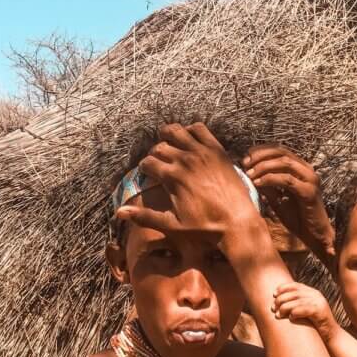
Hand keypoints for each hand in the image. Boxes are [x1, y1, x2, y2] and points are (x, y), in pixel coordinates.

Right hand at [116, 123, 258, 235]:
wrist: (237, 222)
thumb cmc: (205, 227)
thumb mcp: (173, 225)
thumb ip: (146, 216)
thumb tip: (119, 213)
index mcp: (172, 177)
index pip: (148, 163)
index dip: (145, 169)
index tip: (148, 175)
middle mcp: (185, 160)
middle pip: (160, 146)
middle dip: (155, 154)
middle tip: (159, 163)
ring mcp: (202, 152)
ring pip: (176, 131)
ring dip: (168, 135)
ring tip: (168, 144)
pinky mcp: (217, 150)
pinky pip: (199, 129)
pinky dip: (191, 130)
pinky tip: (189, 141)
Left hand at [243, 144, 334, 257]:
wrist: (315, 237)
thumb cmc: (298, 219)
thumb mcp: (278, 200)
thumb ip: (268, 187)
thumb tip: (250, 174)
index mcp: (301, 169)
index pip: (280, 150)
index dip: (262, 151)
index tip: (246, 158)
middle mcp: (307, 170)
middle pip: (281, 152)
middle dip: (261, 156)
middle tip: (245, 163)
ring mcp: (310, 180)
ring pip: (284, 163)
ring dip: (264, 166)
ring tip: (249, 174)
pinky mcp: (309, 192)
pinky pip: (287, 180)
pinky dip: (270, 179)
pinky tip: (258, 183)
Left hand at [272, 282, 338, 341]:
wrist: (332, 336)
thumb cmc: (314, 326)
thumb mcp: (304, 312)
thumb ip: (296, 305)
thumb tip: (278, 303)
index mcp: (312, 293)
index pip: (295, 285)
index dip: (283, 288)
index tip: (273, 295)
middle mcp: (316, 295)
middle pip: (294, 293)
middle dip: (281, 299)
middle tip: (273, 308)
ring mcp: (319, 302)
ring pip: (298, 301)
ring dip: (285, 307)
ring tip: (278, 315)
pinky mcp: (321, 312)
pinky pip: (305, 309)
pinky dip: (295, 312)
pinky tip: (290, 317)